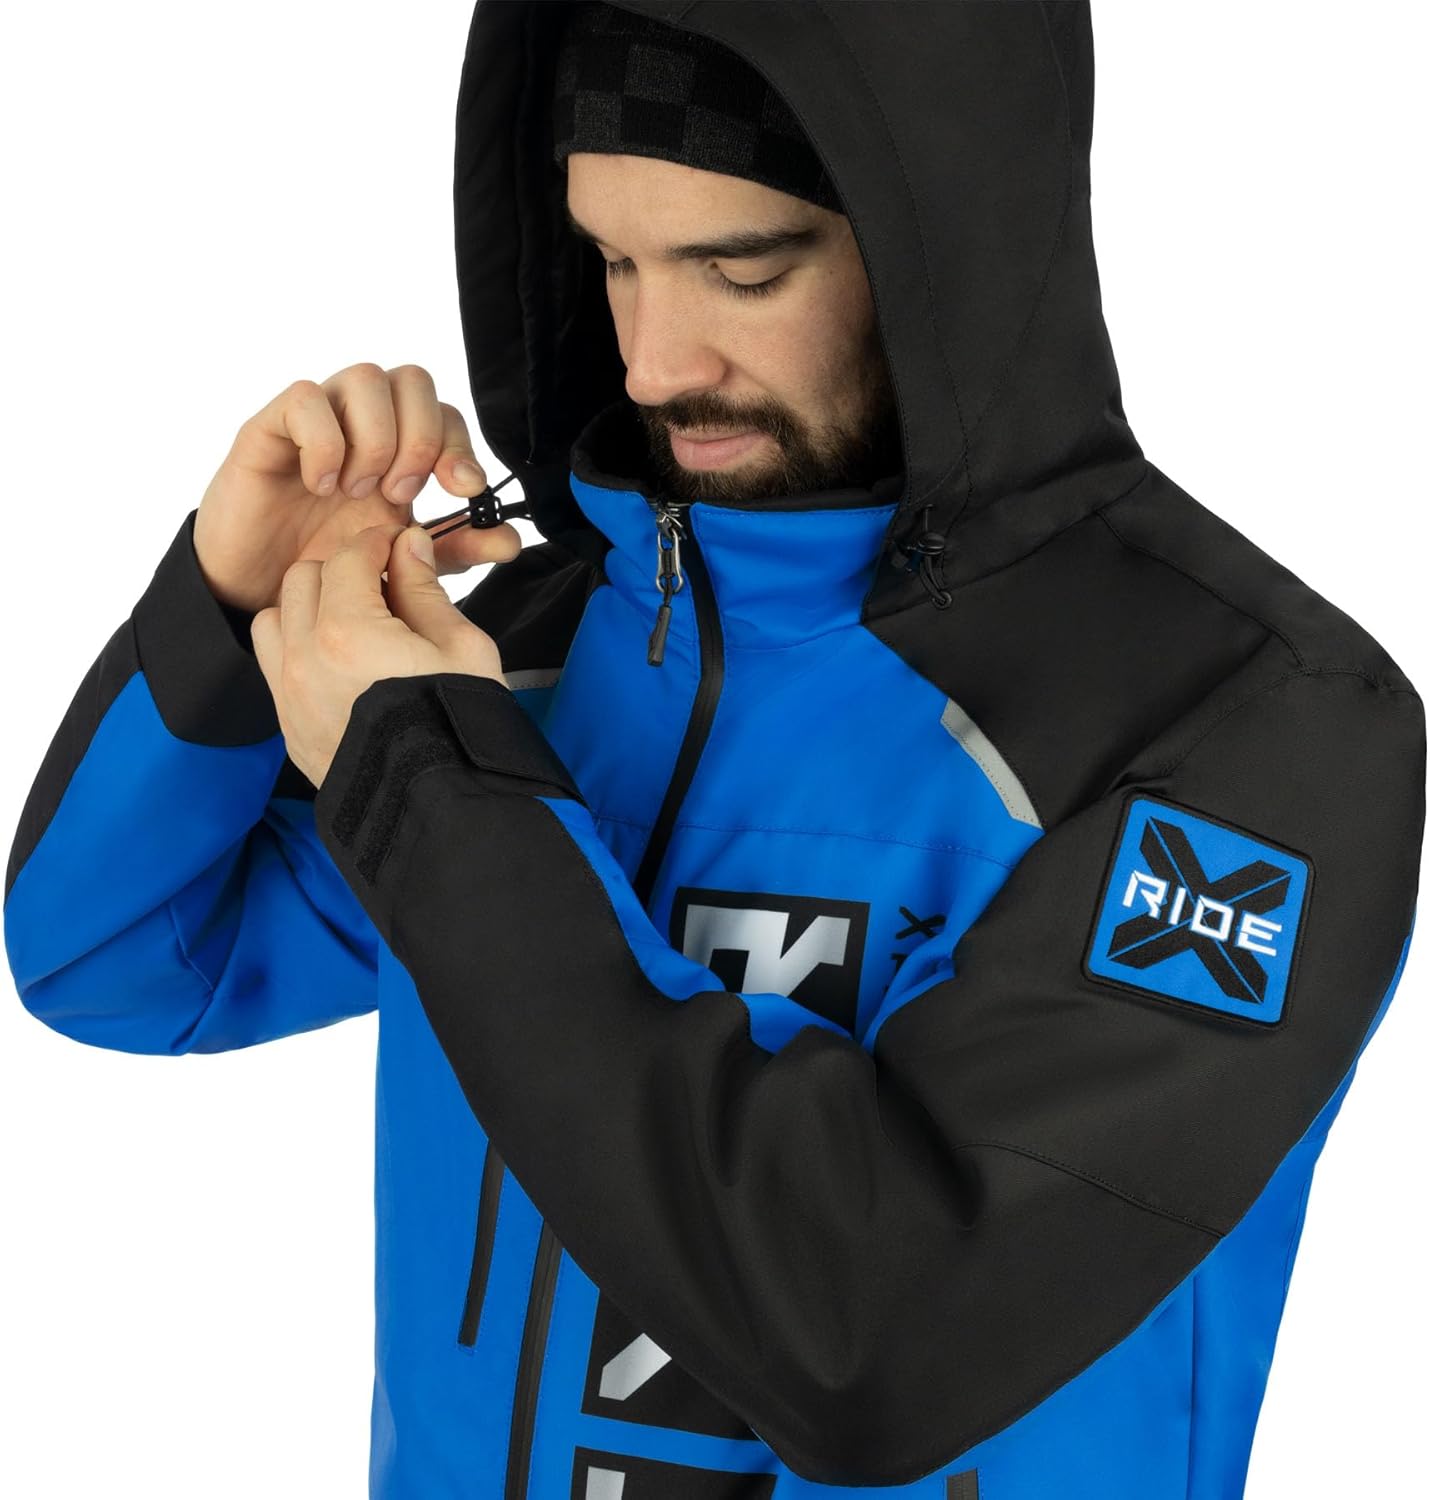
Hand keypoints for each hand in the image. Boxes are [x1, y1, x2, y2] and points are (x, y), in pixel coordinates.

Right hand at [193, 362, 522, 614]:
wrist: (257, 588)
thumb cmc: (325, 566)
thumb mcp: (401, 564)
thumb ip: (453, 549)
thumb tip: (509, 541)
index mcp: (399, 451)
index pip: (445, 414)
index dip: (460, 445)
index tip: (461, 490)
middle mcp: (362, 426)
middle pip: (412, 380)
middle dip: (420, 439)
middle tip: (400, 497)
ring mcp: (317, 422)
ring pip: (365, 378)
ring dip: (376, 439)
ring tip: (357, 493)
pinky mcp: (269, 428)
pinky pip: (305, 398)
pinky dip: (324, 442)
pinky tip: (321, 486)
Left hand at [250, 520, 504, 788]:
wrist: (443, 809)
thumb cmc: (462, 729)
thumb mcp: (462, 648)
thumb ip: (425, 589)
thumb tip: (410, 546)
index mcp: (350, 632)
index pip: (350, 557)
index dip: (379, 544)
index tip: (400, 548)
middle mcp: (306, 659)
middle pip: (305, 578)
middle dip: (341, 571)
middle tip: (381, 585)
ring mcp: (291, 695)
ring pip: (276, 617)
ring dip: (309, 607)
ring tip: (352, 623)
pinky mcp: (289, 726)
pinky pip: (274, 665)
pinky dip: (298, 648)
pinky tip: (340, 661)